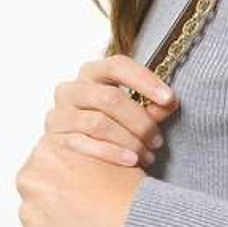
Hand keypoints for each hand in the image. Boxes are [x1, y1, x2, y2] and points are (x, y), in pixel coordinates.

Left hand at [11, 132, 144, 226]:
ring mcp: (29, 212)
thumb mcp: (105, 154)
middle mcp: (30, 179)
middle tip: (80, 210)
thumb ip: (77, 154)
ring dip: (50, 225)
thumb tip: (72, 162)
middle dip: (52, 201)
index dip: (64, 180)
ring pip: (31, 219)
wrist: (139, 223)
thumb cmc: (129, 192)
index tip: (78, 190)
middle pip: (35, 191)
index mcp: (46, 152)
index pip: (43, 167)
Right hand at [43, 54, 179, 166]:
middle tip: (158, 140)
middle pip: (109, 98)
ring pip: (99, 123)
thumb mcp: (135, 116)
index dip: (145, 80)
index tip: (170, 99)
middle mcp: (71, 90)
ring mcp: (59, 114)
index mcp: (92, 74)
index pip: (117, 66)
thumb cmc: (113, 130)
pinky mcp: (56, 139)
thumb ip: (152, 108)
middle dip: (140, 121)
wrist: (82, 161)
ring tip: (148, 155)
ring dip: (129, 140)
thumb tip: (171, 102)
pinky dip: (111, 152)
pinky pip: (84, 143)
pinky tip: (131, 161)